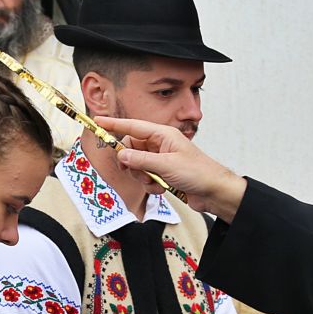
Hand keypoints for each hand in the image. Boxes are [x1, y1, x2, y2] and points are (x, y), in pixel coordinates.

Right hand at [94, 116, 247, 221]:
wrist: (214, 192)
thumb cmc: (198, 173)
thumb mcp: (166, 165)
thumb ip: (141, 160)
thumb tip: (121, 155)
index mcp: (163, 135)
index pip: (133, 126)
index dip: (114, 124)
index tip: (98, 121)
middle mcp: (160, 145)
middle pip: (132, 149)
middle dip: (132, 163)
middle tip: (138, 172)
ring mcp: (161, 160)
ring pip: (137, 166)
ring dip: (142, 177)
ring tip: (156, 182)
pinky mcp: (163, 174)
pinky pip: (146, 178)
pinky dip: (150, 185)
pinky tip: (162, 189)